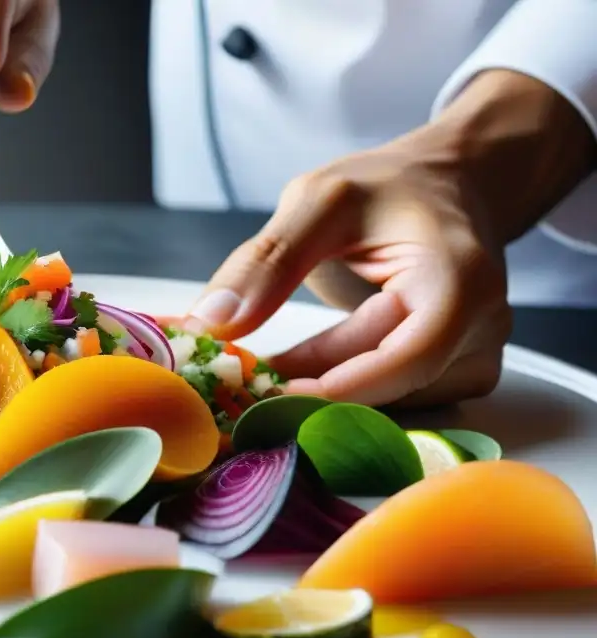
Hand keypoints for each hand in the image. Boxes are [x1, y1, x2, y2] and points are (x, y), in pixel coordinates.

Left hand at [183, 70, 596, 407]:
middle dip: (314, 390)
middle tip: (242, 386)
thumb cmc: (390, 188)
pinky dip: (341, 386)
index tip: (273, 393)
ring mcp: (474, 354)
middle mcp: (481, 326)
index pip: (410, 356)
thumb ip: (267, 261)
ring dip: (322, 390)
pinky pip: (392, 395)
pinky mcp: (456, 371)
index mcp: (459, 279)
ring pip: (388, 397)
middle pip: (391, 383)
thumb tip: (211, 324)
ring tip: (262, 371)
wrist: (450, 185)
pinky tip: (298, 370)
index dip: (343, 386)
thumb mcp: (319, 201)